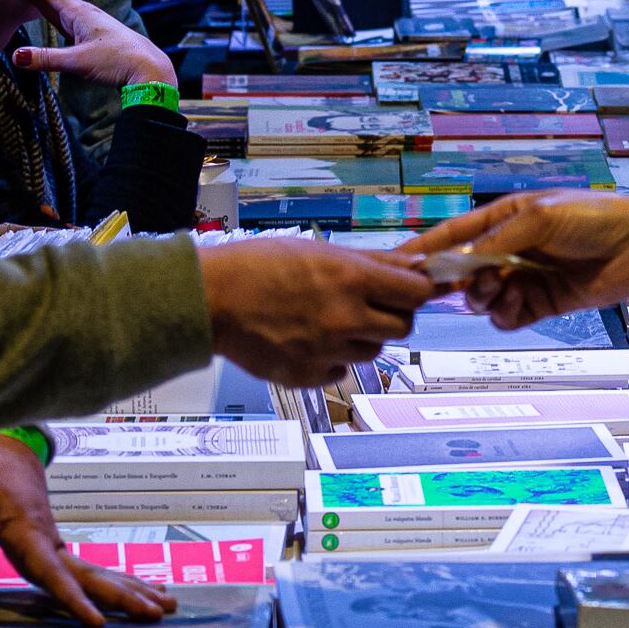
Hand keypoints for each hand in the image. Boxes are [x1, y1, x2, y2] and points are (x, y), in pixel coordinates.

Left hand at [0, 433, 174, 626]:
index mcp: (25, 524)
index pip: (50, 566)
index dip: (70, 595)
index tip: (93, 620)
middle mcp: (48, 535)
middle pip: (89, 571)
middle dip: (123, 594)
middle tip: (158, 613)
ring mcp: (54, 539)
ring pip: (95, 570)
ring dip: (130, 589)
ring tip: (165, 607)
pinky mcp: (52, 543)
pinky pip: (86, 567)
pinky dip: (116, 581)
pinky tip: (141, 591)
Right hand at [12, 0, 174, 88]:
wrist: (150, 71)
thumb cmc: (118, 62)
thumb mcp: (78, 62)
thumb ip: (47, 58)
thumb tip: (16, 56)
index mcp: (81, 14)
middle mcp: (87, 15)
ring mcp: (93, 25)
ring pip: (63, 7)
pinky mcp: (98, 37)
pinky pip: (71, 20)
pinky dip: (58, 13)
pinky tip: (58, 15)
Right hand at [200, 236, 432, 385]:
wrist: (211, 300)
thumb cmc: (259, 266)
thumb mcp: (320, 251)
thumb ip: (372, 262)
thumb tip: (414, 265)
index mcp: (351, 279)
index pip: (416, 293)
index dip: (415, 292)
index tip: (406, 291)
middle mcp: (345, 318)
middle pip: (403, 327)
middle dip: (391, 316)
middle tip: (368, 306)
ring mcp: (328, 351)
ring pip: (372, 351)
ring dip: (361, 338)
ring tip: (328, 320)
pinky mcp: (308, 376)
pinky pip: (341, 370)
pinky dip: (332, 359)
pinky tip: (309, 340)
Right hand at [401, 190, 628, 328]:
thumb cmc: (594, 218)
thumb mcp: (539, 217)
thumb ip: (496, 239)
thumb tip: (460, 258)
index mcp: (504, 218)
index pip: (453, 234)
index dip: (425, 250)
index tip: (398, 265)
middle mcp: (508, 249)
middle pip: (462, 272)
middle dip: (458, 280)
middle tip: (468, 281)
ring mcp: (523, 278)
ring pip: (480, 299)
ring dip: (485, 296)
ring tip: (504, 286)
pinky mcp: (540, 304)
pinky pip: (506, 317)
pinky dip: (507, 313)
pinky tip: (522, 300)